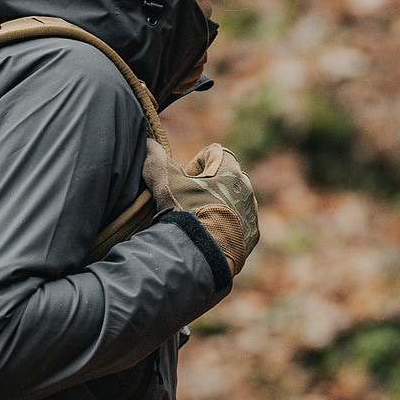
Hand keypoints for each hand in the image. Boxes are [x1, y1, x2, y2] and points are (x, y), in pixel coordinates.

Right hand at [169, 143, 258, 275]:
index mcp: (230, 171)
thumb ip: (156, 160)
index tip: (184, 181)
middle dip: (207, 186)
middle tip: (187, 201)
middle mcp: (246, 189)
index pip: (213, 153)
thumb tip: (148, 142)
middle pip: (225, 177)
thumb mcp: (165, 184)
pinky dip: (225, 227)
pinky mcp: (251, 236)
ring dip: (217, 205)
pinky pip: (238, 224)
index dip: (195, 165)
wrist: (201, 257)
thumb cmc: (184, 214)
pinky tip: (208, 237)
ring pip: (233, 201)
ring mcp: (251, 214)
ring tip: (197, 221)